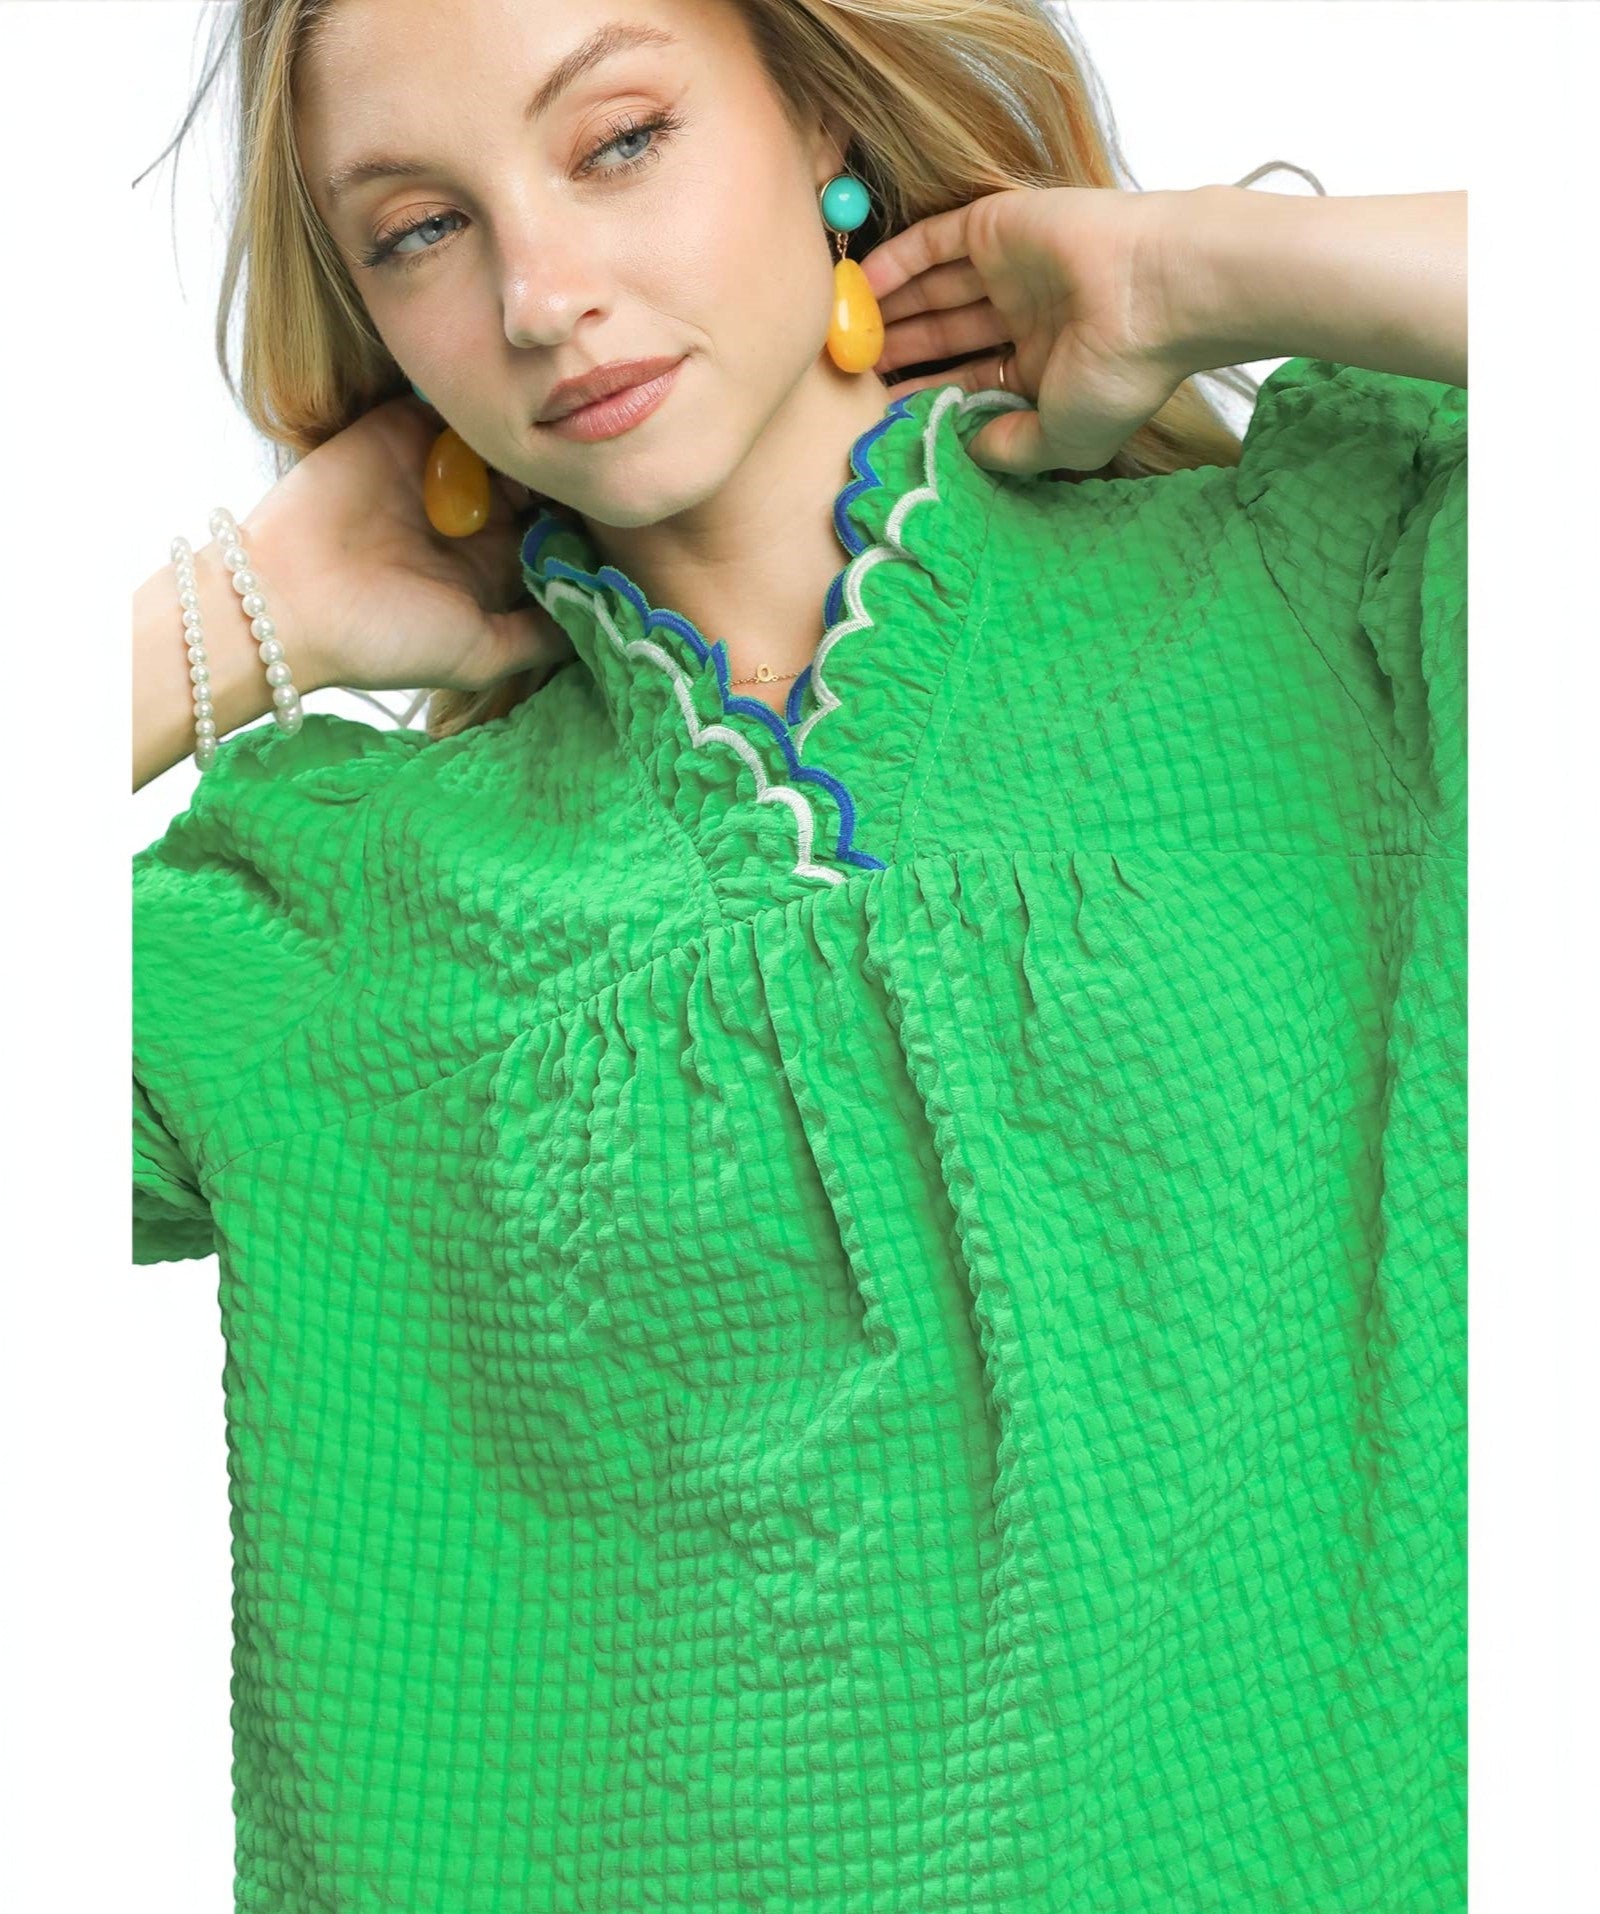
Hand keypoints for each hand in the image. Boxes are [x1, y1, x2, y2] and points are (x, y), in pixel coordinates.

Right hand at [236, 394, 574, 697]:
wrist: (288, 601)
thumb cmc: (386, 639)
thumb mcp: (480, 653)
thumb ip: (538, 638)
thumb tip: (597, 622)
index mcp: (493, 564)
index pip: (554, 528)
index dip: (580, 515)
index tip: (605, 505)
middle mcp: (471, 514)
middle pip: (534, 477)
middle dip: (559, 469)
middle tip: (581, 461)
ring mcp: (436, 468)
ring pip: (499, 438)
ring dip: (524, 433)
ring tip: (549, 432)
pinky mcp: (400, 428)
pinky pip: (451, 405)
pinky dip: (478, 402)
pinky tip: (509, 402)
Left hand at [859, 184, 1200, 476]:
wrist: (1158, 294)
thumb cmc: (1123, 372)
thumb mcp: (1064, 439)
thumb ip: (1010, 448)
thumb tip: (963, 451)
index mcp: (1046, 363)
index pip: (971, 379)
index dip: (926, 394)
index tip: (880, 413)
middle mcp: (1027, 312)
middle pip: (947, 333)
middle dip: (902, 352)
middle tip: (852, 371)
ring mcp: (1012, 267)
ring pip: (935, 289)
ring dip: (892, 310)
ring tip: (846, 334)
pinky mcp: (999, 225)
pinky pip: (934, 243)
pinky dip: (896, 262)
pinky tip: (860, 285)